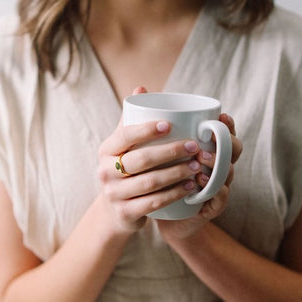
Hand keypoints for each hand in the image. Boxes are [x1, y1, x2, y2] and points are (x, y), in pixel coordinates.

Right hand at [96, 88, 203, 234]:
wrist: (115, 209)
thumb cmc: (125, 168)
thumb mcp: (123, 145)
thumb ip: (132, 119)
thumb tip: (141, 88)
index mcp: (107, 150)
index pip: (125, 135)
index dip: (146, 129)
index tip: (169, 124)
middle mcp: (105, 171)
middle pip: (141, 160)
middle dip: (170, 152)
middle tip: (194, 146)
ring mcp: (114, 194)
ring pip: (150, 183)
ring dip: (176, 174)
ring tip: (196, 166)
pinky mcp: (125, 213)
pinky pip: (154, 203)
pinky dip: (174, 194)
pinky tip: (191, 187)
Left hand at [157, 113, 242, 241]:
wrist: (154, 212)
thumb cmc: (154, 173)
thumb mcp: (150, 147)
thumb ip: (147, 122)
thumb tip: (138, 89)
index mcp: (207, 149)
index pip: (225, 133)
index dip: (228, 125)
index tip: (220, 116)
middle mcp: (216, 166)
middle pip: (233, 151)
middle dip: (226, 144)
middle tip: (204, 142)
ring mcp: (215, 186)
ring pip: (228, 173)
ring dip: (218, 167)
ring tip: (201, 162)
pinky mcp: (210, 207)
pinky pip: (220, 199)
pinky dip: (214, 192)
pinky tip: (202, 185)